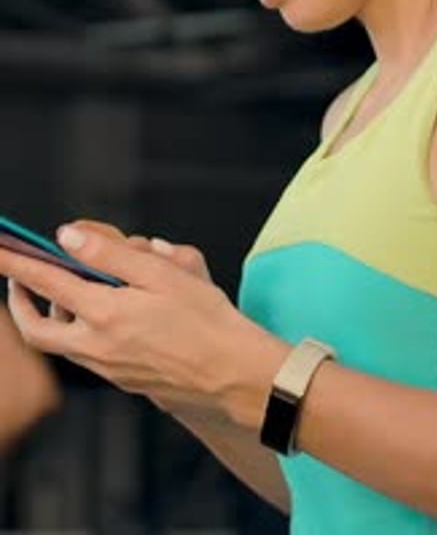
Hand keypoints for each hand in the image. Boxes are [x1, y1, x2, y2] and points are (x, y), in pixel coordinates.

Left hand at [0, 221, 254, 421]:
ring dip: (52, 315)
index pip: (45, 282)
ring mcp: (108, 367)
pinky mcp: (123, 379)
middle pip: (37, 328)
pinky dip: (79, 329)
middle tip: (19, 279)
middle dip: (19, 302)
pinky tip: (105, 312)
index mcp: (106, 314)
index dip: (16, 263)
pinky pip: (86, 353)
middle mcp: (98, 346)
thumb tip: (69, 237)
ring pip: (61, 343)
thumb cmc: (206, 321)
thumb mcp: (162, 274)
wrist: (234, 375)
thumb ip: (111, 255)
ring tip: (67, 289)